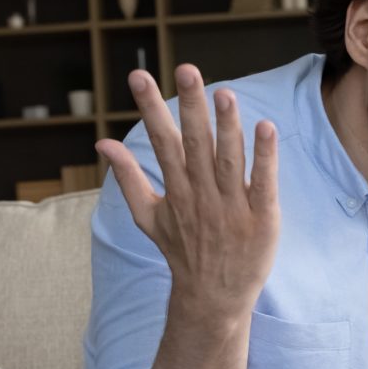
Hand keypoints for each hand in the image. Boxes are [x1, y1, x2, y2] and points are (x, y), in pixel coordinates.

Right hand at [96, 65, 280, 316]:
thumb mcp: (148, 216)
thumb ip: (127, 178)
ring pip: (228, 159)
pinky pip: (262, 182)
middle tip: (187, 69)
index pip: (161, 141)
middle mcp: (201, 194)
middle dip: (190, 106)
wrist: (213, 299)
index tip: (138, 75)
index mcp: (176, 189)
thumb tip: (102, 143)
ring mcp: (232, 207)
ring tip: (224, 92)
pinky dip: (264, 156)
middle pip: (195, 144)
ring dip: (227, 126)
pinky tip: (265, 127)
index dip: (150, 107)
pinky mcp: (261, 218)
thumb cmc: (184, 252)